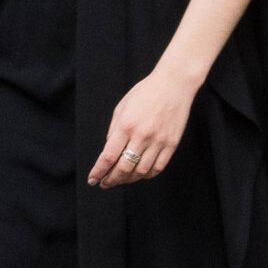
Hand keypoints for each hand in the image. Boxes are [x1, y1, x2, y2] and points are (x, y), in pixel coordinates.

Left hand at [91, 68, 197, 184]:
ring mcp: (158, 141)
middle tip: (105, 183)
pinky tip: (139, 174)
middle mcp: (142, 136)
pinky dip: (147, 175)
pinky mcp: (171, 144)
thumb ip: (114, 131)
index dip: (99, 171)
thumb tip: (108, 152)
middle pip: (123, 168)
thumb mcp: (122, 107)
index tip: (93, 179)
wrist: (174, 84)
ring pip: (141, 171)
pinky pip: (158, 167)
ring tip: (121, 179)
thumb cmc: (146, 92)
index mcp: (126, 125)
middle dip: (111, 180)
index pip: (108, 157)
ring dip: (128, 179)